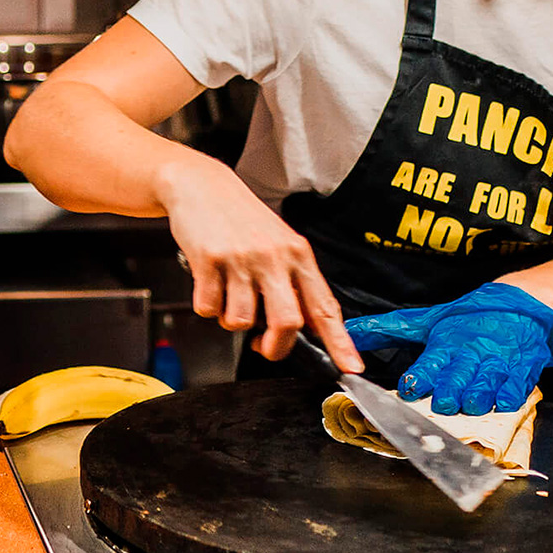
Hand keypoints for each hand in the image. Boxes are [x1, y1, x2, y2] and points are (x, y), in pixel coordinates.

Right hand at [157, 156, 361, 372]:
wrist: (200, 184)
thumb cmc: (241, 219)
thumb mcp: (279, 243)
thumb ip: (294, 283)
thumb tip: (307, 328)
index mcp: (297, 254)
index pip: (324, 307)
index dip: (340, 342)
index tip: (351, 367)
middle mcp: (273, 257)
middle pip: (286, 322)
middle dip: (275, 347)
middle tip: (265, 347)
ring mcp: (240, 259)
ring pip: (240, 321)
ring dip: (231, 320)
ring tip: (228, 295)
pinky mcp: (209, 260)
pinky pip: (208, 308)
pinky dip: (206, 306)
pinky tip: (209, 283)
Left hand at [345, 283, 552, 414]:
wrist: (519, 307)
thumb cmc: (467, 318)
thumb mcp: (428, 320)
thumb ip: (389, 330)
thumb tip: (350, 331)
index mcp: (445, 342)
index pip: (429, 362)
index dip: (419, 376)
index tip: (409, 387)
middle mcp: (470, 354)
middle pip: (457, 377)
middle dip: (449, 392)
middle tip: (441, 404)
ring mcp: (497, 364)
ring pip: (485, 385)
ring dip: (477, 398)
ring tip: (469, 406)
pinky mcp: (520, 372)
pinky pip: (515, 388)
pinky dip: (508, 397)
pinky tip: (502, 404)